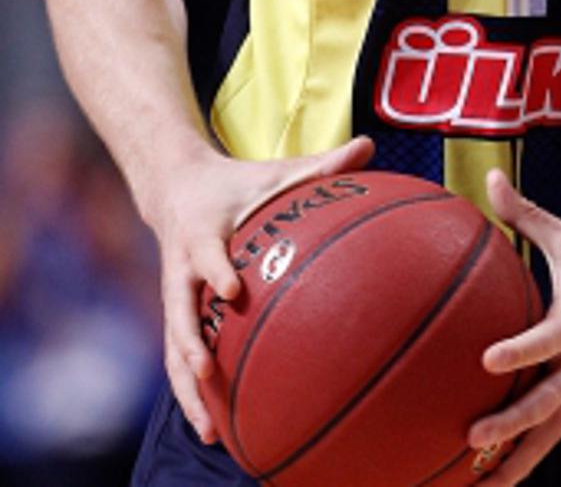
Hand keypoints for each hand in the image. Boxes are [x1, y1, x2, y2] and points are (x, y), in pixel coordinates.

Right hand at [142, 137, 373, 442]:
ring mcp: (177, 296)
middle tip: (207, 373)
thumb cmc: (241, 183)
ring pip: (175, 348)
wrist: (176, 187)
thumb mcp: (277, 170)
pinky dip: (193, 392)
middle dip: (189, 346)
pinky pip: (181, 358)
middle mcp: (183, 268)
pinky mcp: (180, 315)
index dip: (216, 270)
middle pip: (178, 313)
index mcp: (205, 230)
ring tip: (209, 429)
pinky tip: (216, 428)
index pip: (205, 253)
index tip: (231, 291)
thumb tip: (371, 145)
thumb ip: (323, 163)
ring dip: (188, 389)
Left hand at [469, 170, 560, 484]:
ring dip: (513, 462)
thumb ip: (526, 215)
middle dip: (510, 422)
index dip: (522, 350)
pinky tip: (488, 482)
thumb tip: (489, 176)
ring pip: (548, 434)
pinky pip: (551, 439)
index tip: (488, 359)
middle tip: (470, 436)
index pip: (549, 339)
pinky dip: (523, 463)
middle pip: (547, 401)